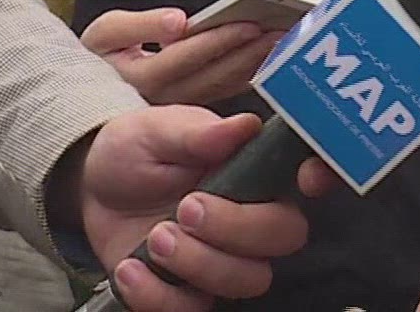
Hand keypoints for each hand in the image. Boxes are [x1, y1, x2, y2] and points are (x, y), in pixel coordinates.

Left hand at [73, 107, 330, 310]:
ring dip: (201, 263)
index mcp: (257, 171)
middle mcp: (252, 218)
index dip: (326, 177)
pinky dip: (158, 296)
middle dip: (238, 228)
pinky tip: (130, 268)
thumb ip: (198, 133)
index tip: (307, 180)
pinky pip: (194, 311)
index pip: (314, 176)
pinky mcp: (190, 293)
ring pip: (248, 280)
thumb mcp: (158, 131)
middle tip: (186, 207)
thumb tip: (243, 126)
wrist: (93, 187)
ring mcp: (225, 259)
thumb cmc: (138, 150)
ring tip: (156, 238)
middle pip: (285, 237)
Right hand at [81, 9, 282, 105]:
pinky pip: (225, 95)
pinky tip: (271, 62)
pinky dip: (249, 77)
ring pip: (224, 87)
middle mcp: (164, 99)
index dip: (219, 39)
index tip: (250, 24)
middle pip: (214, 74)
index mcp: (140, 76)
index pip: (186, 56)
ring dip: (256, 64)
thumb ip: (139, 25)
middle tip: (283, 32)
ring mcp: (180, 110)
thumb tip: (177, 22)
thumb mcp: (105, 35)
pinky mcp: (191, 114)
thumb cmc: (99, 57)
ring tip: (284, 43)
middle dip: (251, 51)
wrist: (87, 103)